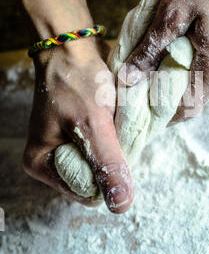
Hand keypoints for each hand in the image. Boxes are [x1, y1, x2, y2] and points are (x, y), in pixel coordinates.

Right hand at [23, 38, 133, 212]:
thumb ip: (106, 163)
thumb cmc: (76, 81)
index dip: (106, 174)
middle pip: (94, 179)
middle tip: (113, 130)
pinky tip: (115, 120)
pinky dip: (114, 138)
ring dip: (115, 147)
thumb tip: (121, 206)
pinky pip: (103, 148)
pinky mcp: (79, 135)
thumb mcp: (92, 123)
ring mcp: (66, 147)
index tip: (112, 144)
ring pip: (102, 163)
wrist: (73, 47)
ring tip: (113, 123)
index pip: (86, 192)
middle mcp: (51, 160)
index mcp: (42, 164)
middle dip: (110, 159)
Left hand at [122, 0, 208, 122]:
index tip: (139, 112)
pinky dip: (189, 56)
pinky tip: (172, 41)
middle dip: (167, 92)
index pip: (189, 107)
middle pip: (196, 92)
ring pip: (202, 73)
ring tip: (151, 60)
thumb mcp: (171, 11)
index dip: (163, 115)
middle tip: (139, 84)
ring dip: (177, 71)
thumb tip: (129, 79)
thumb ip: (151, 49)